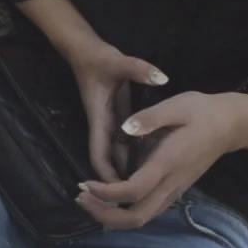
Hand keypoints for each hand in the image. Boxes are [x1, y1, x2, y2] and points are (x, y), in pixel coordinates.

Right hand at [65, 41, 168, 183]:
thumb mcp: (119, 62)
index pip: (99, 154)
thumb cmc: (99, 59)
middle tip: (142, 196)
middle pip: (108, 160)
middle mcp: (103, 125)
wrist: (86, 51)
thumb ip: (139, 70)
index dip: (107, 176)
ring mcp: (110, 123)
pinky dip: (133, 154)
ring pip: (117, 153)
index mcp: (99, 119)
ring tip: (150, 184)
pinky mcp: (116, 118)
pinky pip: (124, 143)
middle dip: (120, 180)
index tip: (120, 193)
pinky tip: (151, 161)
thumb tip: (161, 78)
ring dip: (128, 168)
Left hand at [77, 92, 244, 229]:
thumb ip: (150, 118)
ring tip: (87, 199)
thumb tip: (124, 128)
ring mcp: (174, 191)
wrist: (230, 126)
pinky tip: (107, 200)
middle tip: (79, 197)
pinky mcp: (174, 190)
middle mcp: (170, 184)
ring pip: (142, 219)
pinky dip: (124, 213)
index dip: (106, 193)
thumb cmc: (202, 112)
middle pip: (136, 218)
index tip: (85, 183)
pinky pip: (147, 212)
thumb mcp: (176, 105)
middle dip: (104, 215)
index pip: (133, 191)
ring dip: (112, 216)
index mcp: (167, 163)